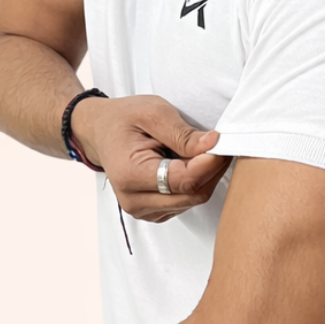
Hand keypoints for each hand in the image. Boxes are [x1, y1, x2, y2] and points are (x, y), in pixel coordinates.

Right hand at [71, 94, 231, 221]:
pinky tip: (187, 163)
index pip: (184, 180)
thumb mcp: (153, 112)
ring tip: (198, 150)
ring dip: (204, 176)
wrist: (101, 131)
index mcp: (130, 175)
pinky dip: (194, 183)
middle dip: (211, 170)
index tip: (223, 143)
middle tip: (220, 144)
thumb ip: (183, 133)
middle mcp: (134, 200)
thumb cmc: (124, 119)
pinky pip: (185, 202)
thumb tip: (214, 145)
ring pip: (192, 200)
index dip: (210, 163)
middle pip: (192, 195)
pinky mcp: (153, 211)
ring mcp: (143, 210)